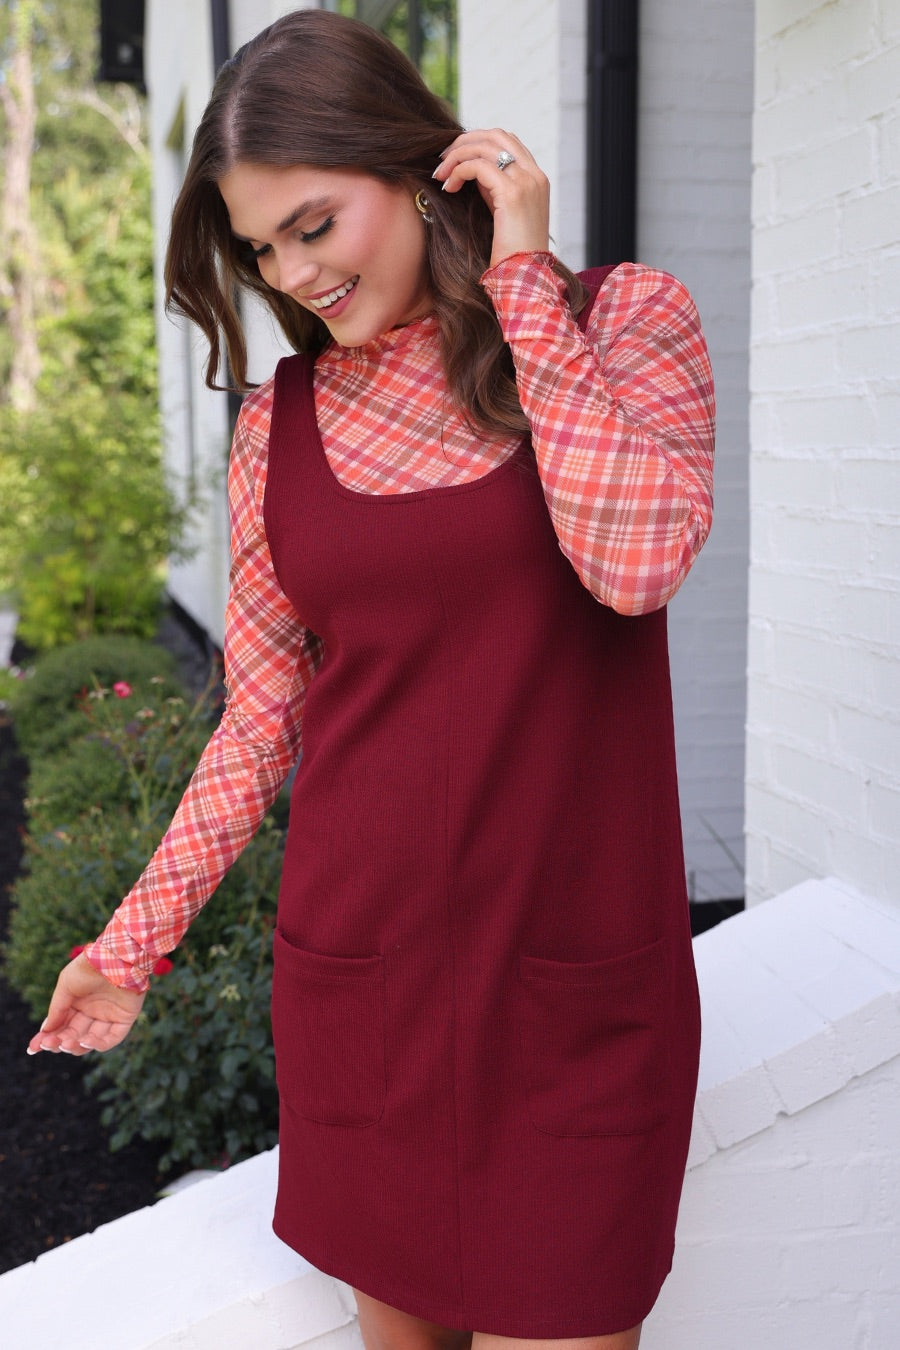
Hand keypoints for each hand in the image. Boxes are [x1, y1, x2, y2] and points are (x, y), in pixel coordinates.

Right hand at [27, 952, 145, 1056]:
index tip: (34, 1048)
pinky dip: (99, 1044)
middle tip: (50, 1043)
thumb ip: (57, 1009)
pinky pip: (112, 1038)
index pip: (62, 1026)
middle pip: (74, 1035)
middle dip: (60, 1042)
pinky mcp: (124, 1018)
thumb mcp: (66, 986)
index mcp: (78, 1004)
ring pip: (91, 1040)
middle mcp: (93, 1012)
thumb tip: (44, 1031)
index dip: (48, 1038)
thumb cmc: (88, 967)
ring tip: (66, 1043)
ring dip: (77, 1046)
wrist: (114, 957)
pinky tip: (85, 1042)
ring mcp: (109, 1016)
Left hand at [432, 129, 549, 267]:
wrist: (525, 276)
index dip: (478, 141)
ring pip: (485, 147)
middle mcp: (535, 175)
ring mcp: (526, 182)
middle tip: (442, 159)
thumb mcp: (504, 212)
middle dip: (464, 142)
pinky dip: (459, 171)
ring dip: (456, 156)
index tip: (456, 156)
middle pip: (496, 135)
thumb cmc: (511, 252)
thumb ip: (494, 187)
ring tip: (440, 175)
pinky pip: (478, 166)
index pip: (507, 140)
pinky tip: (448, 187)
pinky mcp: (512, 194)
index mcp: (537, 178)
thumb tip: (470, 170)